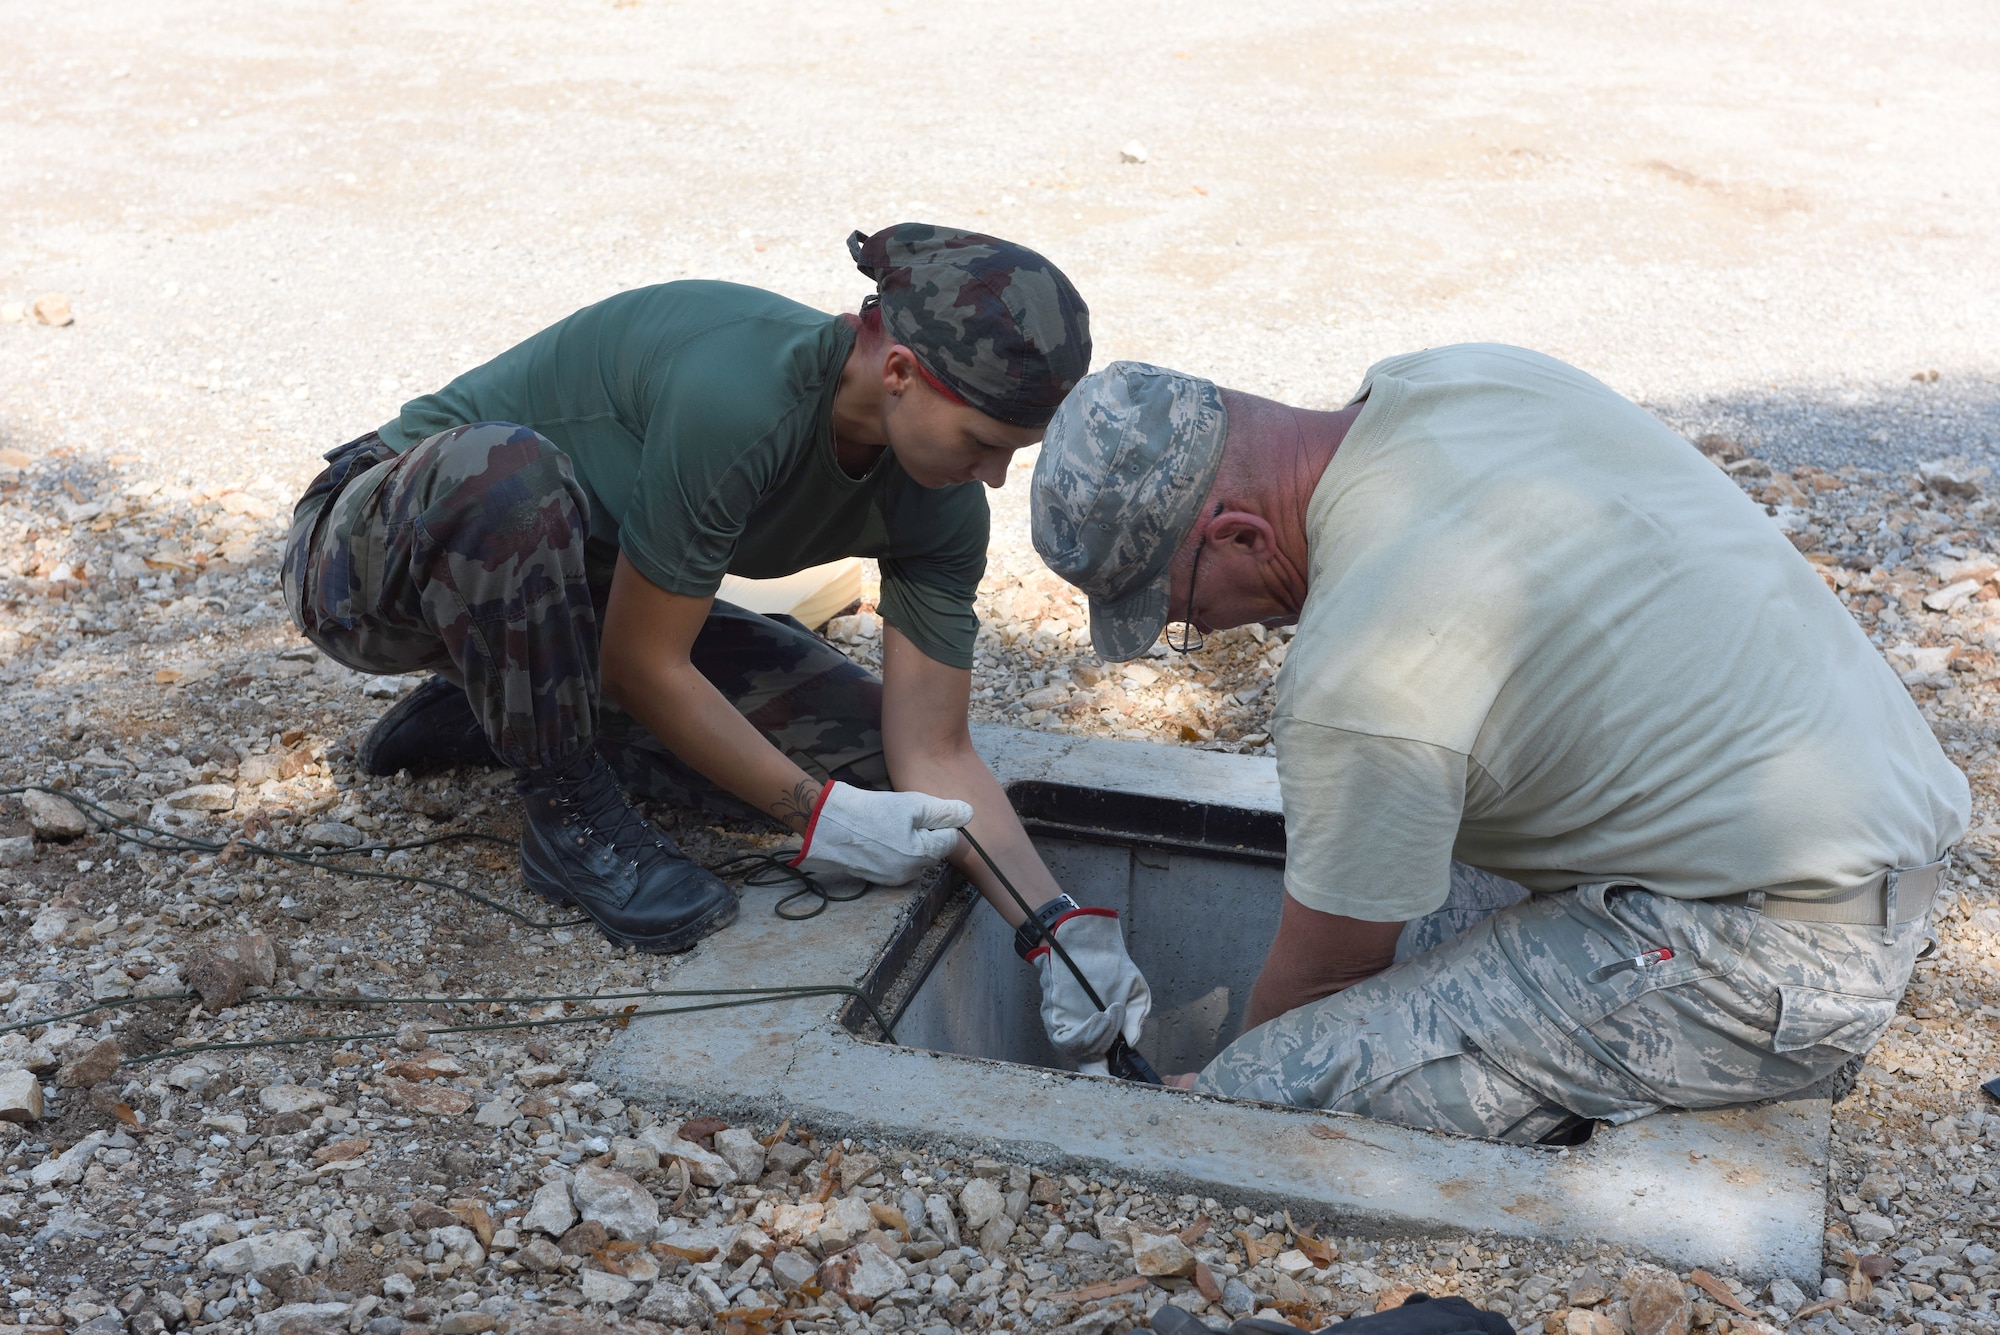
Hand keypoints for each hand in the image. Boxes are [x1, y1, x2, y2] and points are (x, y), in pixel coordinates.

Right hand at [789, 781, 972, 888]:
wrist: (827, 825)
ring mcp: (894, 878)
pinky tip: (879, 835)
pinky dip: (895, 849)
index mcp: (923, 856)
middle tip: (903, 815)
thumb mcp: (912, 805)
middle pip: (934, 849)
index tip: (921, 810)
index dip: (940, 820)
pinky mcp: (879, 877)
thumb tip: (969, 814)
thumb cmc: (870, 812)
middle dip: (926, 832)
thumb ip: (944, 812)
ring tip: (888, 824)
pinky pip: (899, 862)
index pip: (951, 839)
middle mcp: (912, 873)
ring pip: (917, 856)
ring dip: (911, 840)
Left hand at [1032, 908, 1151, 1067]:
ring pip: (1078, 1052)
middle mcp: (1080, 1033)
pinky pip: (1065, 1038)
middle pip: (1088, 1063)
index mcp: (1099, 1033)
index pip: (1098, 1066)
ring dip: (1098, 1038)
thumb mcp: (1135, 992)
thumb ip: (1137, 1018)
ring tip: (1111, 1014)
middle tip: (1120, 1021)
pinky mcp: (1052, 1016)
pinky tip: (1100, 1016)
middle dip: (1108, 1049)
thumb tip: (1132, 1042)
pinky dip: (1085, 1033)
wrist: (1090, 940)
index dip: (1106, 1078)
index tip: (1119, 1082)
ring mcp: (1064, 1026)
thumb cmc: (1112, 967)